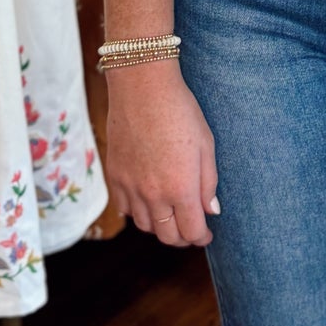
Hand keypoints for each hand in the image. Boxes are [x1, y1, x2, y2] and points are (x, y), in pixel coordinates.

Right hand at [104, 64, 218, 247]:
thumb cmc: (181, 111)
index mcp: (181, 188)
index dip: (201, 237)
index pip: (191, 231)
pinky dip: (137, 212)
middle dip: (182, 237)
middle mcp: (153, 194)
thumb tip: (211, 211)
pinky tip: (147, 202)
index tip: (207, 234)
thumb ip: (209, 183)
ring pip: (145, 226)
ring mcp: (130, 187)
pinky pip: (124, 209)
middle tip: (191, 230)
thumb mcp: (206, 144)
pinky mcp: (114, 176)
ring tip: (171, 216)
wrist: (143, 88)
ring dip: (160, 226)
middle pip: (167, 235)